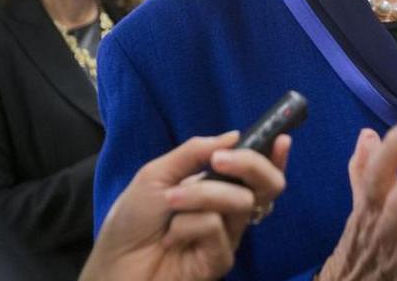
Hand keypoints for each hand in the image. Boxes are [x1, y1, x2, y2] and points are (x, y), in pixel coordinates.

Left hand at [81, 131, 290, 280]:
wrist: (114, 261)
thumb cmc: (131, 219)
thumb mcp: (157, 173)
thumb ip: (195, 152)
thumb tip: (235, 135)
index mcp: (216, 187)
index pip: (255, 171)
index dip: (274, 155)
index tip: (282, 138)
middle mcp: (227, 210)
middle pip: (267, 186)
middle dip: (251, 165)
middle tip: (220, 161)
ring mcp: (227, 236)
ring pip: (240, 201)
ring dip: (202, 195)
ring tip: (170, 203)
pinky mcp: (220, 259)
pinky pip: (217, 228)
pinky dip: (189, 225)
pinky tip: (171, 238)